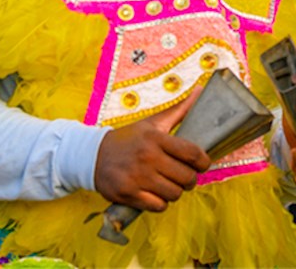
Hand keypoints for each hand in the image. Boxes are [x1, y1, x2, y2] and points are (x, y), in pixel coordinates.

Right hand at [94, 88, 211, 211]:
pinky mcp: (127, 194)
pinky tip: (156, 194)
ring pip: (174, 194)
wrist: (91, 156)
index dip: (203, 162)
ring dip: (176, 191)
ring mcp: (136, 178)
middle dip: (190, 179)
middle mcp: (147, 158)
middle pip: (186, 177)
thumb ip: (179, 110)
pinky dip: (161, 203)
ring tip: (170, 184)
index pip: (192, 153)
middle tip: (185, 176)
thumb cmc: (129, 139)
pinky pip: (158, 206)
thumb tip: (201, 89)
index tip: (202, 164)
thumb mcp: (152, 123)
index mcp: (156, 139)